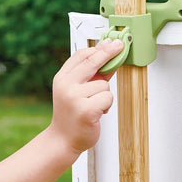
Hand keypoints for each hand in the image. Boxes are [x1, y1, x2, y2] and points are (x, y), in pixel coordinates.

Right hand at [50, 39, 122, 155]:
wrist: (63, 139)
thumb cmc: (72, 114)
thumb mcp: (76, 91)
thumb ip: (92, 75)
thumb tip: (109, 56)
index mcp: (62, 78)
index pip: (81, 55)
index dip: (99, 47)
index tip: (110, 42)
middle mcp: (66, 86)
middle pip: (92, 61)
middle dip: (108, 52)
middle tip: (120, 44)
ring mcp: (75, 98)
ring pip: (104, 84)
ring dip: (105, 95)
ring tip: (95, 105)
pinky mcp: (86, 110)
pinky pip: (107, 97)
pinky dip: (107, 105)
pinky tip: (98, 113)